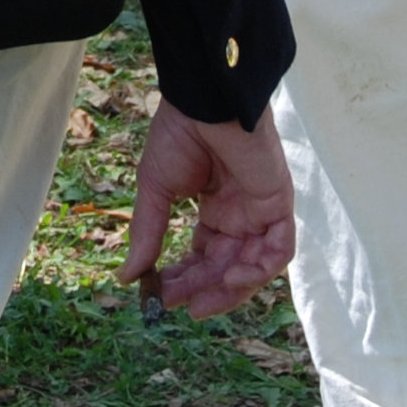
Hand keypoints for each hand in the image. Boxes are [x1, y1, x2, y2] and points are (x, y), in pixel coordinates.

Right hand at [121, 101, 295, 315]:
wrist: (203, 101)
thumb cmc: (179, 135)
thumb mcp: (156, 190)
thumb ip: (148, 234)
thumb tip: (126, 277)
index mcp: (215, 209)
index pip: (204, 256)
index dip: (184, 278)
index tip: (159, 294)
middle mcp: (241, 214)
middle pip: (228, 267)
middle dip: (203, 290)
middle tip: (177, 305)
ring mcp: (261, 210)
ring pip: (254, 266)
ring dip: (230, 289)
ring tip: (200, 302)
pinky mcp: (279, 203)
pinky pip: (280, 250)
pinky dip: (259, 269)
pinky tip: (232, 276)